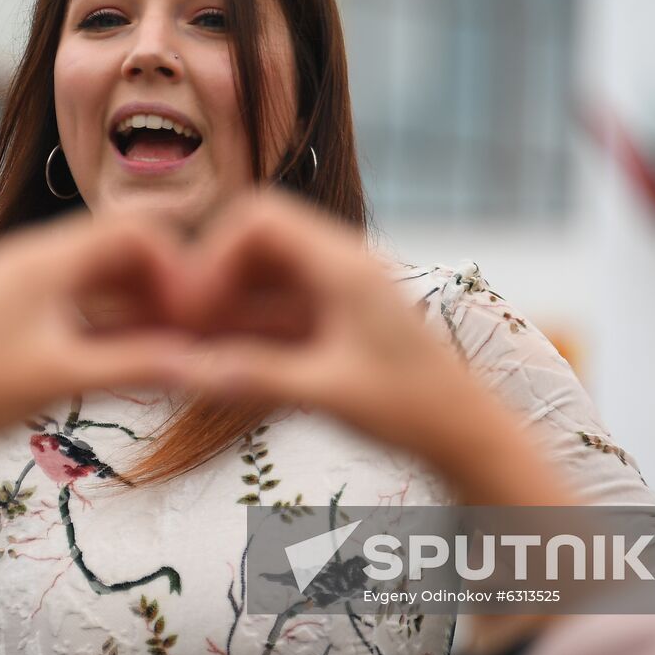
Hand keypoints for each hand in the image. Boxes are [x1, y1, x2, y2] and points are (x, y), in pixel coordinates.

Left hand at [0, 212, 194, 457]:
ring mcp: (23, 275)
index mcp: (44, 260)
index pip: (130, 230)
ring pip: (100, 269)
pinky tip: (127, 349)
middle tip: (186, 329)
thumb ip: (135, 366)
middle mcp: (33, 254)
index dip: (171, 263)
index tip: (190, 309)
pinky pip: (77, 289)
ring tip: (162, 343)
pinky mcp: (17, 299)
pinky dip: (109, 312)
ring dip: (136, 299)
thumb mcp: (65, 379)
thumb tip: (199, 364)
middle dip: (159, 283)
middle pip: (118, 246)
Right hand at [172, 193, 563, 505]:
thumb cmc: (414, 411)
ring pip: (264, 275)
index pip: (260, 219)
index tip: (195, 308)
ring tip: (193, 349)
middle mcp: (341, 265)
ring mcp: (339, 290)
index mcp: (344, 266)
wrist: (468, 435)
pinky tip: (221, 361)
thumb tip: (188, 371)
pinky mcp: (338, 317)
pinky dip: (247, 326)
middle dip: (214, 277)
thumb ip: (259, 376)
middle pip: (256, 239)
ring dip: (226, 304)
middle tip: (186, 328)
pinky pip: (279, 306)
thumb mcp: (330, 394)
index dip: (216, 255)